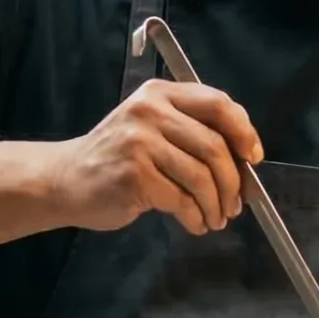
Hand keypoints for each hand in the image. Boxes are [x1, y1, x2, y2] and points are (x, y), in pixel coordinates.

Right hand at [45, 79, 262, 234]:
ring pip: (201, 176)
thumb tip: (243, 162)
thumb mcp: (150, 128)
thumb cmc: (115, 158)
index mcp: (160, 94)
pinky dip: (195, 217)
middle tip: (235, 204)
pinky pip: (182, 200)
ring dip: (216, 204)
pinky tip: (195, 223)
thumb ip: (190, 132)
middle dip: (232, 181)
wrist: (65, 179)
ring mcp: (140, 142)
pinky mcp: (135, 175)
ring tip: (216, 218)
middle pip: (214, 146)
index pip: (217, 104)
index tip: (253, 158)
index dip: (244, 132)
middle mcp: (150, 111)